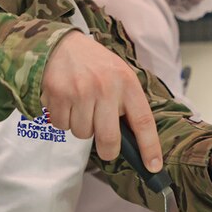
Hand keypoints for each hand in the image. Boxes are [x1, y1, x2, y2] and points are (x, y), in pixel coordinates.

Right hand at [41, 31, 161, 169]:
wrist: (62, 44)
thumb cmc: (96, 65)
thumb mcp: (120, 75)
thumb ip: (128, 104)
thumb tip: (135, 142)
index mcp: (127, 83)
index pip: (143, 121)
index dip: (149, 147)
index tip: (153, 167)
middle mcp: (105, 87)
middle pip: (109, 139)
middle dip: (108, 150)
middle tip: (107, 148)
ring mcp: (80, 91)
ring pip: (82, 134)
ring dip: (82, 127)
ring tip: (82, 107)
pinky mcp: (58, 95)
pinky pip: (62, 126)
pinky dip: (64, 120)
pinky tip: (67, 103)